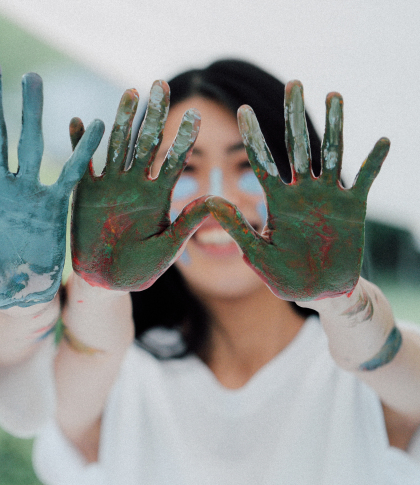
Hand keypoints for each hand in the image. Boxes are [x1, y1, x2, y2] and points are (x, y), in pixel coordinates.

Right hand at [70, 81, 209, 290]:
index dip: (183, 139)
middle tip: (162, 85)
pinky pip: (82, 165)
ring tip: (130, 93)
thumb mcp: (168, 247)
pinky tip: (79, 121)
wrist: (107, 282)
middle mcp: (135, 183)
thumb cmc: (142, 270)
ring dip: (122, 119)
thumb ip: (188, 224)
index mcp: (158, 195)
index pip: (174, 160)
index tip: (195, 116)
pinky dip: (79, 143)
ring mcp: (110, 185)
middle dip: (154, 115)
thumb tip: (217, 200)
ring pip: (117, 145)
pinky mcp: (85, 193)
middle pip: (146, 142)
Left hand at [206, 81, 389, 300]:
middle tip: (294, 83)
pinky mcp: (353, 207)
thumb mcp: (257, 254)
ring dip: (335, 125)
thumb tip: (210, 202)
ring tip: (334, 94)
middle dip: (294, 115)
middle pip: (297, 146)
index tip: (240, 109)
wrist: (320, 293)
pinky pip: (364, 180)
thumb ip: (237, 228)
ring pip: (331, 153)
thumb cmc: (284, 277)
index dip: (252, 136)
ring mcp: (328, 197)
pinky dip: (373, 162)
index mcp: (276, 201)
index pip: (262, 161)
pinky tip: (382, 140)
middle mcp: (302, 192)